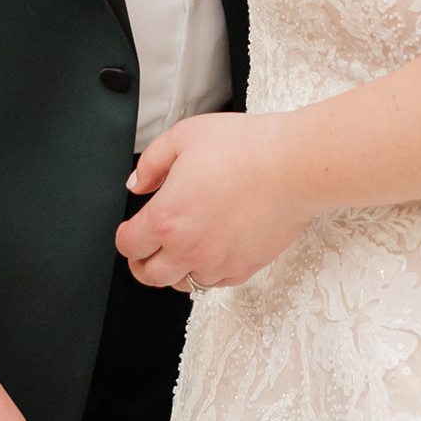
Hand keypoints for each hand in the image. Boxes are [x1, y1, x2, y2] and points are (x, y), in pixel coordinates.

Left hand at [116, 111, 315, 290]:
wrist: (294, 166)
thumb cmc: (246, 148)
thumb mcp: (184, 136)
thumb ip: (151, 162)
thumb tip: (137, 183)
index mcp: (167, 218)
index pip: (129, 246)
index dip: (126, 236)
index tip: (132, 229)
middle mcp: (189, 248)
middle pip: (149, 275)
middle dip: (142, 263)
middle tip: (147, 250)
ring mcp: (218, 262)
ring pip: (183, 283)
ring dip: (176, 270)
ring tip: (180, 251)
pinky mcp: (245, 267)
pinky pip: (216, 283)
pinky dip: (208, 272)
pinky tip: (211, 253)